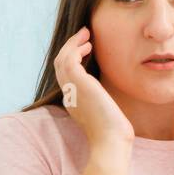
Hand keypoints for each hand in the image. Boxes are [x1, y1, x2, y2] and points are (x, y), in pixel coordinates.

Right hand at [55, 26, 134, 151]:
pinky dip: (76, 48)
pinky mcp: (77, 84)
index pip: (66, 76)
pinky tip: (89, 44)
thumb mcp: (105, 113)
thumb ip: (102, 100)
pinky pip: (69, 59)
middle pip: (60, 65)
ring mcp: (71, 90)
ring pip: (62, 59)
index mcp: (73, 102)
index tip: (85, 49)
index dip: (73, 60)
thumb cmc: (113, 132)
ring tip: (86, 34)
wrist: (110, 140)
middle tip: (84, 35)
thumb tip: (109, 93)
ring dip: (73, 44)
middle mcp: (68, 95)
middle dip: (70, 47)